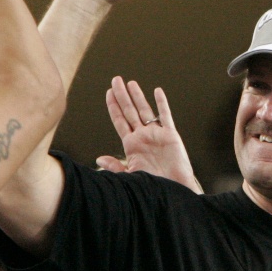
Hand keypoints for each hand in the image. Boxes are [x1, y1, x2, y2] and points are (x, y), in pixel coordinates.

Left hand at [96, 76, 202, 193]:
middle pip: (129, 111)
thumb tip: (98, 159)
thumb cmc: (152, 186)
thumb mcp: (130, 176)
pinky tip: (157, 92)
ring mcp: (156, 134)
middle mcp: (142, 136)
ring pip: (145, 110)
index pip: (120, 121)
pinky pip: (165, 116)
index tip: (108, 92)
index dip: (113, 106)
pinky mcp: (170, 135)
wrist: (172, 190)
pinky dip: (162, 104)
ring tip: (130, 82)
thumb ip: (115, 166)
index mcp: (131, 144)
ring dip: (138, 96)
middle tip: (116, 80)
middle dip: (122, 95)